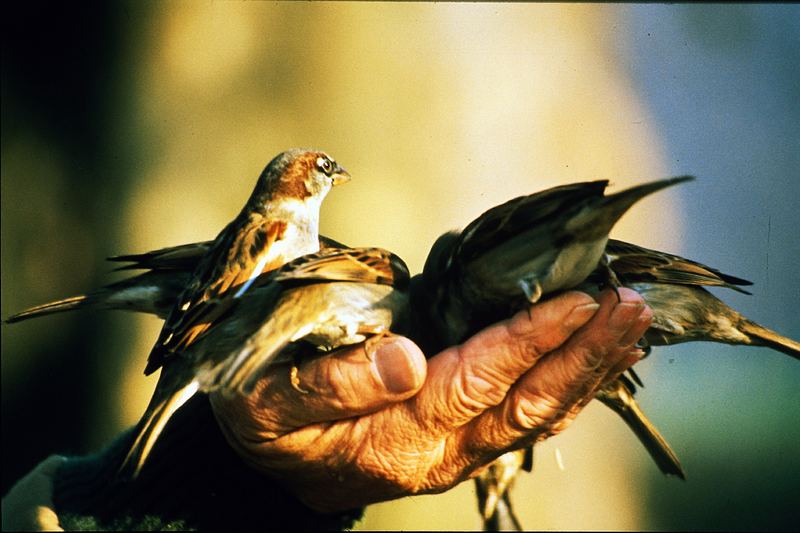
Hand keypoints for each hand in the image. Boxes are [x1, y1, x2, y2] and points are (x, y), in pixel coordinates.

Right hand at [209, 288, 651, 512]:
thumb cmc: (263, 419)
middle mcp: (439, 455)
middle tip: (631, 307)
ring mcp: (457, 454)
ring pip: (537, 415)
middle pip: (528, 406)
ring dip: (587, 370)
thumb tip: (407, 357)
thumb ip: (334, 383)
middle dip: (583, 356)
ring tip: (631, 325)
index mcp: (395, 440)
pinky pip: (526, 416)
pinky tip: (595, 356)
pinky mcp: (462, 443)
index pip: (478, 383)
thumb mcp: (270, 402)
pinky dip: (568, 384)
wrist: (269, 466)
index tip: (579, 300)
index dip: (529, 340)